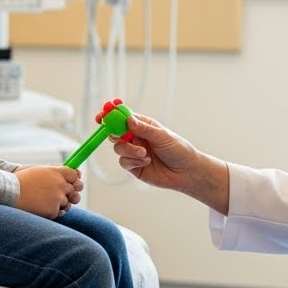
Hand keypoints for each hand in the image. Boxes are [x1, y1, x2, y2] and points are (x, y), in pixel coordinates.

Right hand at [13, 166, 80, 218]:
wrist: (10, 194)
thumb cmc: (22, 181)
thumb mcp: (39, 171)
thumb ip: (55, 172)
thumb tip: (72, 174)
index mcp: (56, 172)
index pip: (74, 175)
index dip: (73, 179)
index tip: (71, 182)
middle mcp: (60, 184)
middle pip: (73, 189)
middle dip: (68, 192)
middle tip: (57, 194)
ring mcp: (57, 198)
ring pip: (67, 202)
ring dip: (60, 203)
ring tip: (44, 201)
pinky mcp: (53, 211)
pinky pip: (59, 212)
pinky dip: (52, 211)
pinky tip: (41, 208)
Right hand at [112, 113, 229, 213]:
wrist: (186, 172)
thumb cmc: (178, 150)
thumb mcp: (162, 136)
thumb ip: (144, 129)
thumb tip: (128, 119)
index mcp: (143, 125)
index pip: (122, 117)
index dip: (110, 115)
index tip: (101, 116)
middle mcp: (136, 137)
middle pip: (115, 132)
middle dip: (113, 133)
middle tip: (119, 136)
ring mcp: (133, 151)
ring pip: (118, 147)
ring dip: (129, 150)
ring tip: (145, 154)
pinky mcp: (133, 166)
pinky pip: (123, 162)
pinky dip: (133, 161)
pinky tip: (146, 162)